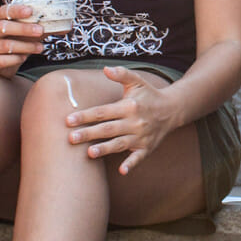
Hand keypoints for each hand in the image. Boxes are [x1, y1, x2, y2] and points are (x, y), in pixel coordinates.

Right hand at [0, 2, 45, 77]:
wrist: (0, 63)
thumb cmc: (16, 41)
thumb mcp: (28, 32)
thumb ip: (44, 27)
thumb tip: (67, 27)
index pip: (5, 10)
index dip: (17, 10)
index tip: (30, 11)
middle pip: (3, 27)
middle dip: (23, 28)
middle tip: (40, 30)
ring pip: (5, 45)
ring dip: (25, 46)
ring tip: (40, 47)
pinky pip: (3, 60)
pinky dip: (16, 59)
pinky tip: (24, 58)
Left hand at [67, 66, 184, 174]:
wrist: (172, 110)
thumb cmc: (149, 95)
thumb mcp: (137, 81)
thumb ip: (121, 74)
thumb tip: (106, 69)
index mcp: (129, 106)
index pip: (103, 111)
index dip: (85, 115)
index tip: (68, 120)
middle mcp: (134, 122)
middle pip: (108, 129)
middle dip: (89, 133)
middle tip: (70, 138)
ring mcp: (141, 136)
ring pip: (119, 144)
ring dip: (105, 149)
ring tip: (89, 153)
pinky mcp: (147, 148)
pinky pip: (138, 158)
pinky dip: (131, 164)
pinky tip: (122, 171)